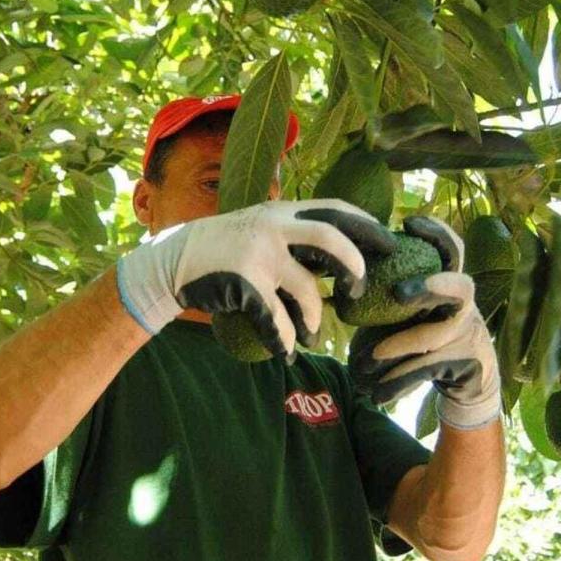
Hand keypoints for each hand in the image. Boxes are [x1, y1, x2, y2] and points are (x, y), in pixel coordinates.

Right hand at [117, 200, 395, 357]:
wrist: (172, 261)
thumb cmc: (219, 249)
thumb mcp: (254, 227)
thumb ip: (290, 233)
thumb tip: (336, 255)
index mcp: (280, 212)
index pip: (335, 210)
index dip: (366, 226)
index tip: (387, 242)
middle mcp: (273, 228)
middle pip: (332, 240)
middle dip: (355, 267)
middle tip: (358, 292)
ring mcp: (259, 255)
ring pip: (307, 290)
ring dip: (315, 319)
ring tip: (313, 334)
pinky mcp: (245, 285)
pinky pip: (277, 319)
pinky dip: (286, 339)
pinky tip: (287, 350)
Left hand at [348, 216, 500, 429]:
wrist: (459, 376)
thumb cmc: (420, 328)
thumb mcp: (404, 305)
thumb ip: (381, 285)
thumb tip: (328, 267)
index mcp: (448, 282)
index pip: (451, 249)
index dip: (436, 233)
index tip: (409, 223)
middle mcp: (462, 306)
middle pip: (461, 288)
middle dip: (430, 287)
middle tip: (399, 293)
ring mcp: (466, 336)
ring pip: (438, 337)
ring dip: (401, 345)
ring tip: (370, 358)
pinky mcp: (463, 366)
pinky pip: (427, 372)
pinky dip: (398, 382)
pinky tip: (377, 395)